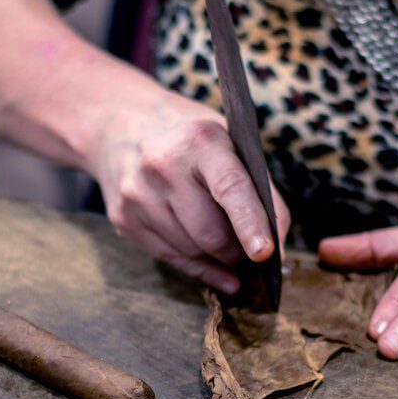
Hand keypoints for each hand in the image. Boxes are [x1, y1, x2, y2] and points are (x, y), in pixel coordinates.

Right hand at [89, 88, 289, 293]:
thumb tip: (276, 245)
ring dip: (220, 259)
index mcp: (198, 141)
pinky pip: (171, 259)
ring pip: (192, 251)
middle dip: (238, 252)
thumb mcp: (227, 142)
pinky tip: (221, 273)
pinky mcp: (124, 219)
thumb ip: (258, 188)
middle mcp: (162, 166)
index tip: (267, 253)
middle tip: (256, 256)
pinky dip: (201, 269)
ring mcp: (138, 195)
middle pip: (210, 232)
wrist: (120, 125)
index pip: (230, 187)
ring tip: (233, 252)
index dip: (250, 223)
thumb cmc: (189, 139)